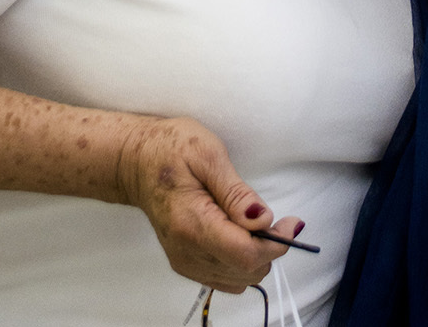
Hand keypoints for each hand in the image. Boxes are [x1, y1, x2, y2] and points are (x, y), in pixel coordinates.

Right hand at [117, 115, 304, 293]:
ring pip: (239, 280)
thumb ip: (236, 192)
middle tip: (276, 218)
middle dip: (270, 248)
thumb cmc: (171, 148)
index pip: (245, 254)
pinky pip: (226, 278)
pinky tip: (241, 234)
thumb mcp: (208, 154)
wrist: (136, 161)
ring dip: (257, 257)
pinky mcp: (186, 264)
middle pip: (246, 272)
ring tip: (256, 223)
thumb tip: (263, 221)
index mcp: (192, 223)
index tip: (292, 223)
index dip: (276, 243)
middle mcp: (186, 252)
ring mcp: (185, 262)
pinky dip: (242, 263)